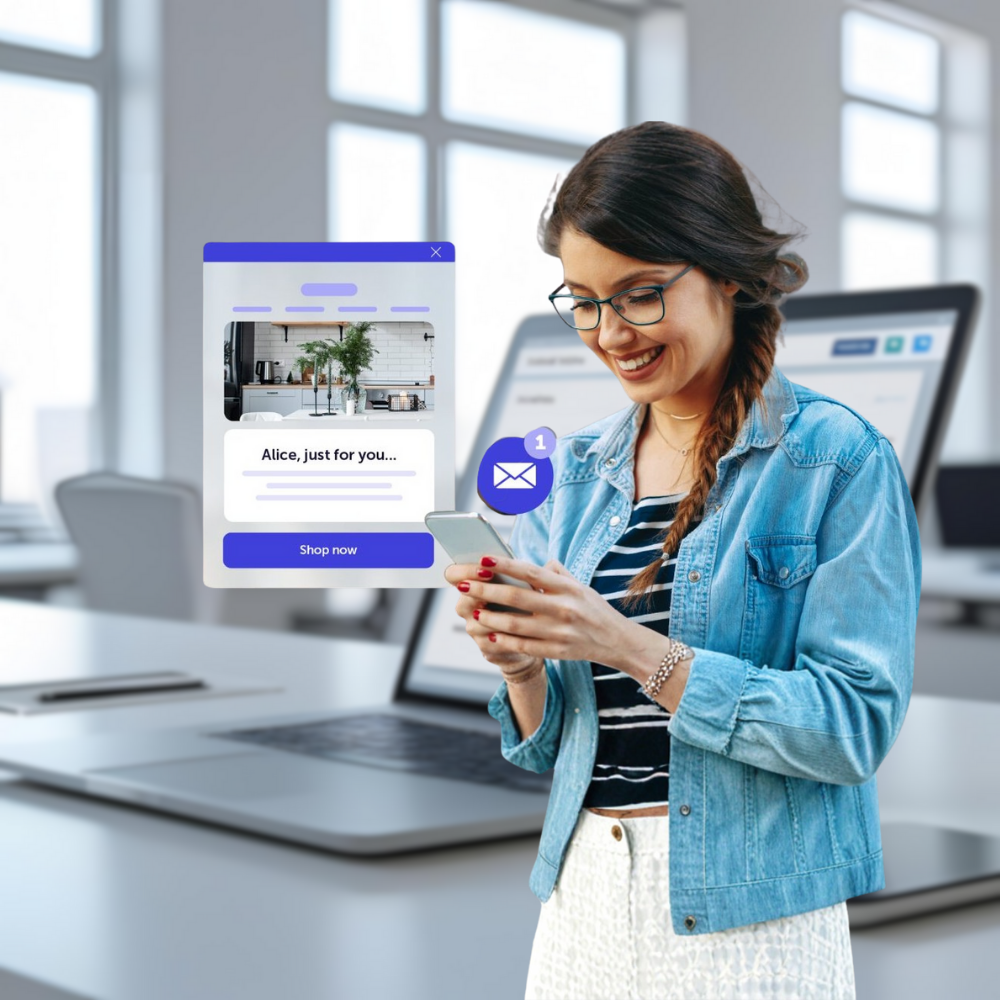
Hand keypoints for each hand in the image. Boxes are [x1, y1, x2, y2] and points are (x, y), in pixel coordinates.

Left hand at [449, 554, 644, 671]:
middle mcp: (563, 607)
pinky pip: (525, 646)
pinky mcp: (558, 651)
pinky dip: (505, 642)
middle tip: (465, 585)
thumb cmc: (594, 609)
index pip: (530, 572)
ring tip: (473, 612)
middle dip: (486, 591)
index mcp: (567, 587)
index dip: (504, 565)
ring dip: (490, 618)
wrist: (618, 641)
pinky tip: (490, 636)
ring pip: (516, 624)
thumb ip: (556, 573)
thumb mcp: (580, 585)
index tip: (482, 559)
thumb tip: (534, 562)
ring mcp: (560, 631)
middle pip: (516, 597)